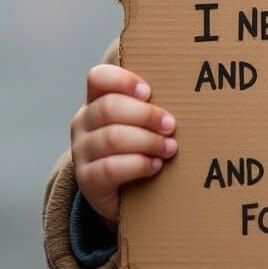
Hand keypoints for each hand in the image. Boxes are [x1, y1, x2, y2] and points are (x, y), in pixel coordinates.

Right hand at [71, 64, 177, 223]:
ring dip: (148, 141)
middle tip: (171, 125)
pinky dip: (139, 164)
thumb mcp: (140, 120)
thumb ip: (151, 103)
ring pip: (112, 138)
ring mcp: (81, 152)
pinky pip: (110, 168)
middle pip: (108, 108)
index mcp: (96, 100)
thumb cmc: (138, 144)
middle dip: (146, 115)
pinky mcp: (87, 180)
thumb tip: (186, 89)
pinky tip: (155, 165)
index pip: (98, 78)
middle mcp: (83, 123)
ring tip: (170, 148)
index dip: (123, 81)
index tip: (149, 92)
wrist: (120, 190)